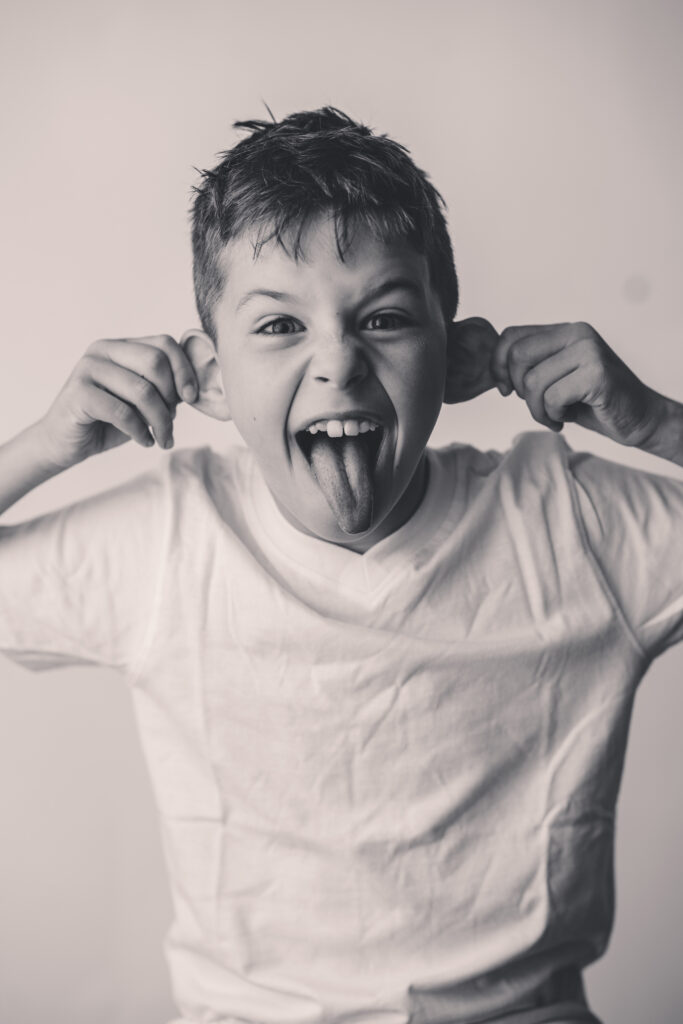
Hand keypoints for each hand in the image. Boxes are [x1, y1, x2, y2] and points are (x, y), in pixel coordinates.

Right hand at [37, 335, 198, 469]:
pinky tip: (144, 441)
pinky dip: (140, 431)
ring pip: (142, 391)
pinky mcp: (79, 393)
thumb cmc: (108, 420)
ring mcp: (88, 369)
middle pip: (155, 362)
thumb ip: (164, 388)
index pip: (164, 343)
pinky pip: (122, 412)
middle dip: (171, 398)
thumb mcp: (142, 401)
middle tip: (171, 423)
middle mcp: (103, 350)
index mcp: (121, 346)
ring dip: (160, 421)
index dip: (184, 370)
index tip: (191, 398)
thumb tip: (195, 387)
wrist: (66, 442)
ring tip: (162, 438)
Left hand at [448, 318, 665, 449]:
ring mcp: (589, 352)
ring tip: (554, 416)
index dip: (498, 365)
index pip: (511, 336)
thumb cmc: (592, 401)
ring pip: (532, 382)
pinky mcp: (597, 375)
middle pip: (518, 358)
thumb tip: (492, 366)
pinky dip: (554, 415)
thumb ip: (532, 365)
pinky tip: (568, 418)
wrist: (637, 418)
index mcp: (565, 330)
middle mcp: (577, 334)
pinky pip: (553, 398)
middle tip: (537, 407)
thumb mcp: (556, 377)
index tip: (504, 390)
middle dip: (518, 391)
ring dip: (537, 410)